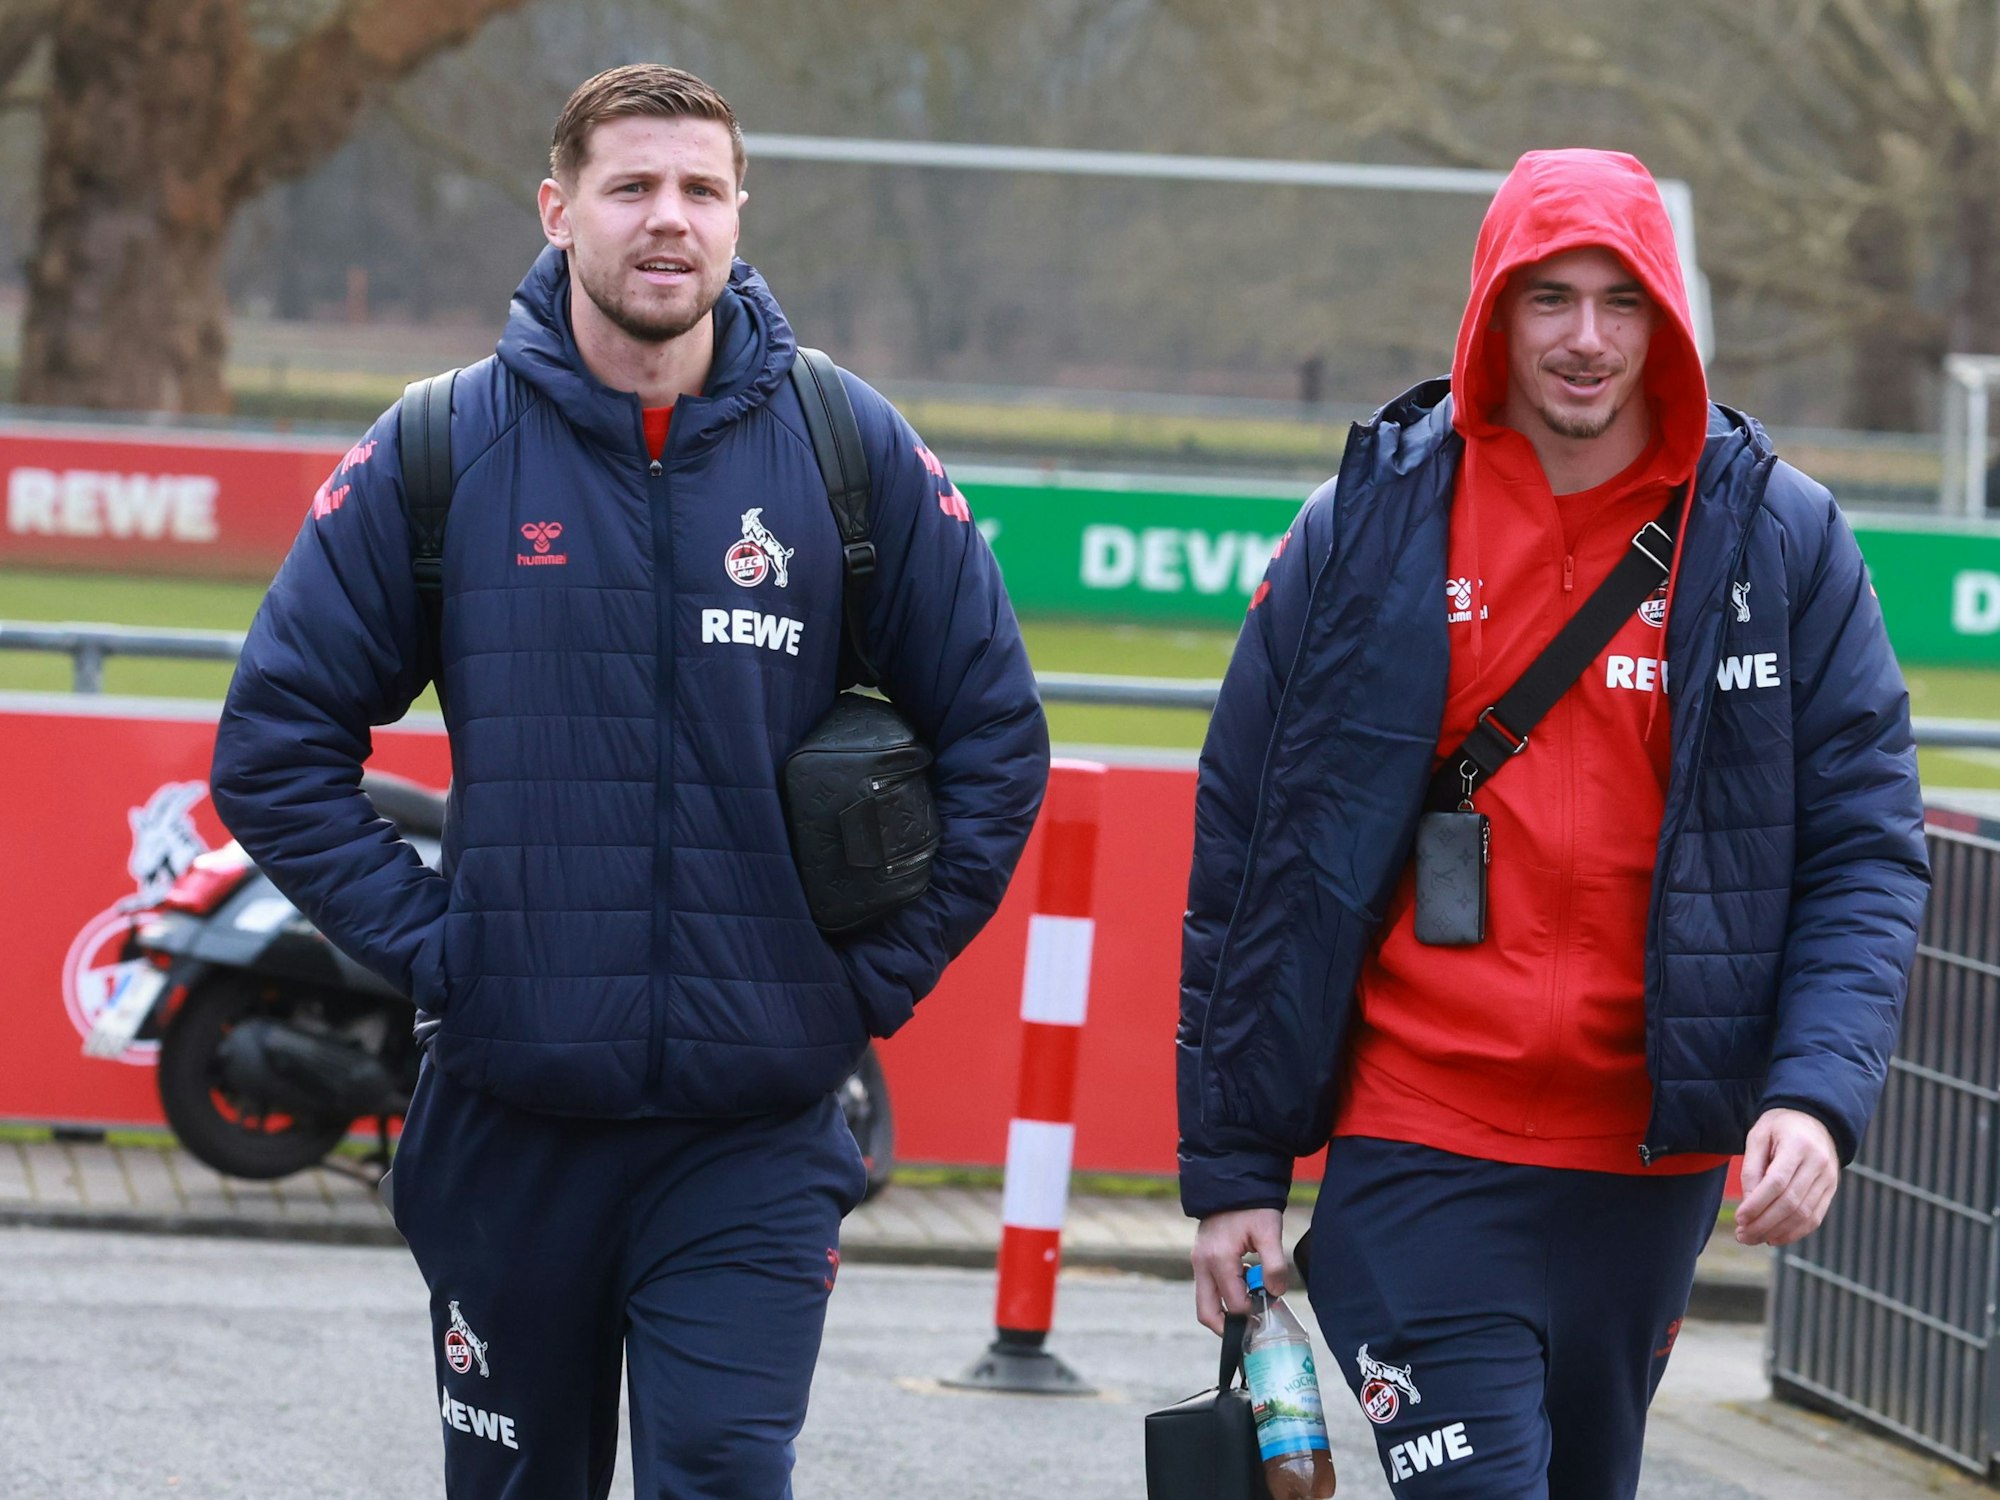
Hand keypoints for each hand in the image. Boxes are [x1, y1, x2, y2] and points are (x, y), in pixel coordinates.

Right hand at [1191, 1207, 1286, 1333]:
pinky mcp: (1200, 1259)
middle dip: (1228, 1327)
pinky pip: (1208, 1288)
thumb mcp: (1269, 1232)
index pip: (1234, 1304)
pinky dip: (1224, 1295)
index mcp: (1219, 1259)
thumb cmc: (1252, 1206)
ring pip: (1205, 1302)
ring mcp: (1198, 1262)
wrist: (1232, 1183)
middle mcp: (1202, 1264)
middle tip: (1252, 1328)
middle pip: (1206, 1313)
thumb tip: (1275, 1293)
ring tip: (1252, 1300)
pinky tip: (1244, 1283)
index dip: (1253, 1313)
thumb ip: (1274, 1265)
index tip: (1270, 1308)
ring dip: (1227, 1309)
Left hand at [1734, 1108, 1839, 1246]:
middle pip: (1791, 1203)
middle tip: (1742, 1236)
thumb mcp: (1758, 1136)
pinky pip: (1815, 1217)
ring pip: (1804, 1215)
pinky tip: (1774, 1237)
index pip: (1777, 1182)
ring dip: (1777, 1232)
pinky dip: (1794, 1232)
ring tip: (1753, 1238)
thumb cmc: (1779, 1126)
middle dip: (1764, 1224)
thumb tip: (1748, 1203)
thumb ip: (1752, 1168)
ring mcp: (1829, 1179)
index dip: (1757, 1204)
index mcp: (1798, 1145)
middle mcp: (1818, 1164)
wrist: (1814, 1118)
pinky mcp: (1831, 1190)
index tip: (1739, 1218)